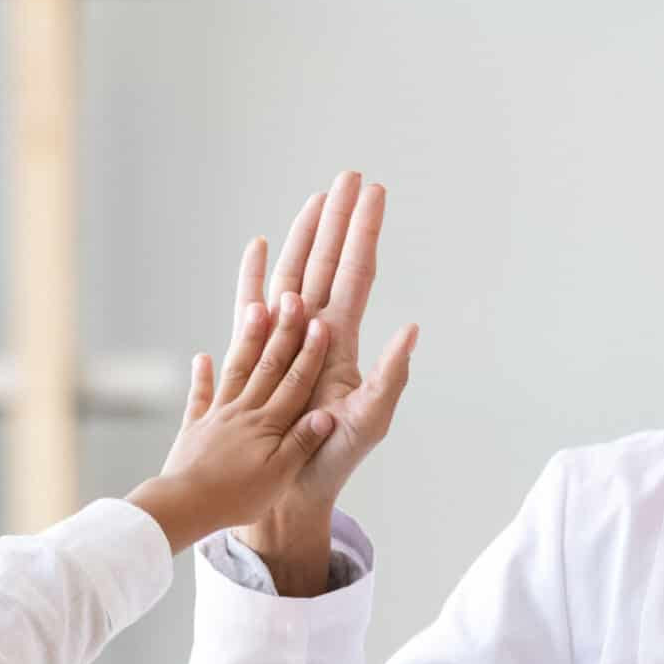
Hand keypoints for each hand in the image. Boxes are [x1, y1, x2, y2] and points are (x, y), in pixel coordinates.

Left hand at [127, 243, 335, 553]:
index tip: (322, 323)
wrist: (185, 506)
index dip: (311, 353)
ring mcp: (217, 416)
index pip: (295, 382)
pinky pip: (199, 397)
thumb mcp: (279, 475)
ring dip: (248, 339)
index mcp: (269, 424)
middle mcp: (244, 412)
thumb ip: (301, 442)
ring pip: (236, 370)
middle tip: (293, 297)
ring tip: (255, 307)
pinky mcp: (194, 428)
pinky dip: (202, 377)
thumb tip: (327, 413)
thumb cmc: (236, 497)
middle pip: (268, 365)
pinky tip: (202, 358)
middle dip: (284, 331)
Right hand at [236, 171, 416, 593]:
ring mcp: (283, 339)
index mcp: (342, 340)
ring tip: (315, 198)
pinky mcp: (255, 354)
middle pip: (327, 261)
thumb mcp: (370, 420)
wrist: (289, 487)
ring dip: (303, 235)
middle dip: (338, 219)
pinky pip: (250, 305)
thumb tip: (412, 329)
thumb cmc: (332, 458)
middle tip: (348, 176)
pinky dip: (253, 274)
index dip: (364, 233)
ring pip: (293, 273)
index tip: (373, 192)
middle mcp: (314, 332)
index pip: (356, 273)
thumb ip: (391, 376)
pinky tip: (259, 245)